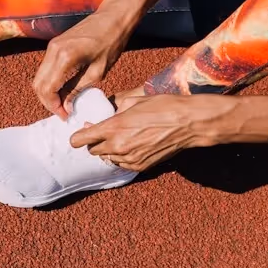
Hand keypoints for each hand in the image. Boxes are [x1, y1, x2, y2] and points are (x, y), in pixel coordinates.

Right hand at [32, 9, 135, 117]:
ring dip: (47, 93)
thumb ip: (78, 89)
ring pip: (39, 77)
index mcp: (64, 57)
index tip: (65, 115)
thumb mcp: (97, 72)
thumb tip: (67, 106)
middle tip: (63, 112)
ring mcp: (52, 46)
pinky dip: (50, 82)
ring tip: (63, 103)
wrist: (113, 17)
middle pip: (38, 85)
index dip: (54, 106)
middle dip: (48, 102)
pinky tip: (62, 89)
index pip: (48, 89)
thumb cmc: (111, 42)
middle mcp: (53, 50)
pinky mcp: (54, 45)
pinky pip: (45, 69)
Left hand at [68, 92, 230, 171]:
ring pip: (107, 158)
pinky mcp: (140, 166)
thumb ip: (115, 108)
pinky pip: (122, 164)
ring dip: (109, 150)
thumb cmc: (164, 106)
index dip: (78, 136)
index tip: (82, 133)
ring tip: (123, 138)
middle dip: (95, 142)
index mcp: (113, 128)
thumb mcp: (135, 100)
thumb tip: (106, 111)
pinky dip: (123, 156)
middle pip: (92, 150)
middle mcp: (117, 146)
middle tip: (104, 132)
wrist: (189, 123)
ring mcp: (129, 159)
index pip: (80, 140)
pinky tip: (133, 145)